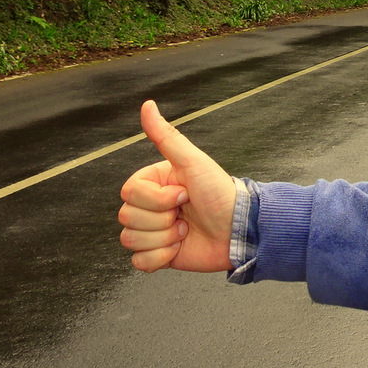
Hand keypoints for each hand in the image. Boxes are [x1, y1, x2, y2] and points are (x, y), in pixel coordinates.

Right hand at [117, 100, 237, 272]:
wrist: (240, 230)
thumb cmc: (220, 193)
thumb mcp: (193, 161)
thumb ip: (166, 136)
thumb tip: (148, 106)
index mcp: (154, 183)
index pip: (128, 193)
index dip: (156, 198)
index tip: (182, 194)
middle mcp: (151, 207)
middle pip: (127, 217)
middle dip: (161, 219)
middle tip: (185, 213)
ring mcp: (153, 231)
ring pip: (131, 240)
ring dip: (163, 238)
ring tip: (185, 230)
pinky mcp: (159, 255)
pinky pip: (139, 262)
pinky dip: (161, 257)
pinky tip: (179, 247)